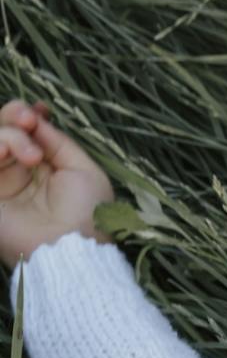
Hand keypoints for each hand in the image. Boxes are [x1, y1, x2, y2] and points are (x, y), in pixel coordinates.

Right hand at [0, 98, 114, 265]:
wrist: (72, 247)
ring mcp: (0, 181)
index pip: (25, 130)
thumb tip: (38, 116)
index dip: (28, 115)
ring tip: (32, 156)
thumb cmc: (87, 213)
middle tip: (29, 120)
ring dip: (9, 136)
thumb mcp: (83, 170)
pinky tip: (5, 153)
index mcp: (44, 165)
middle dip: (14, 116)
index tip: (40, 110)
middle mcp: (18, 170)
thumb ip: (59, 141)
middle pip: (4, 129)